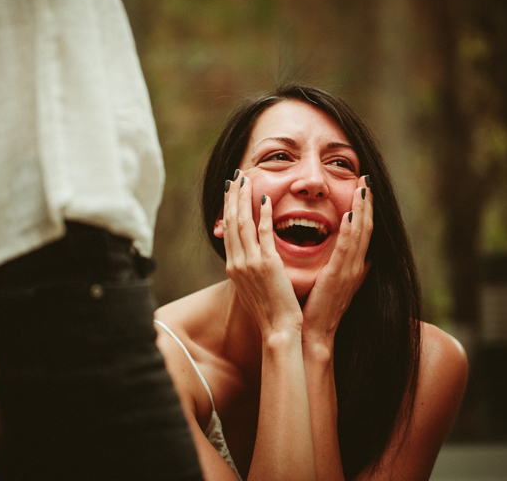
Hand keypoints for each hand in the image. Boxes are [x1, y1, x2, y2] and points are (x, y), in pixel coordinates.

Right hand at [221, 172, 302, 336]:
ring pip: (243, 223)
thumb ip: (250, 270)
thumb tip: (250, 258)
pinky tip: (266, 199)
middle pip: (231, 222)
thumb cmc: (269, 312)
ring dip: (244, 198)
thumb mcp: (253, 289)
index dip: (228, 207)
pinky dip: (263, 215)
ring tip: (246, 179)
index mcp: (234, 267)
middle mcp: (237, 263)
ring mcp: (250, 263)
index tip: (231, 190)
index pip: (228, 230)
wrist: (277, 331)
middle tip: (236, 176)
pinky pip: (264, 233)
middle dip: (232, 196)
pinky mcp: (267, 265)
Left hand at [302, 175, 372, 343]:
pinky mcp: (338, 277)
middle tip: (368, 179)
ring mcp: (349, 272)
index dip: (365, 209)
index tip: (365, 187)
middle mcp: (355, 266)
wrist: (312, 335)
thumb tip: (360, 258)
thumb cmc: (318, 310)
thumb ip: (343, 268)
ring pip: (360, 234)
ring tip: (364, 188)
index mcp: (352, 266)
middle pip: (365, 228)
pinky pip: (346, 249)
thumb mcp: (332, 285)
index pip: (361, 231)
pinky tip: (351, 214)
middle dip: (367, 203)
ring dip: (363, 209)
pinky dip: (351, 231)